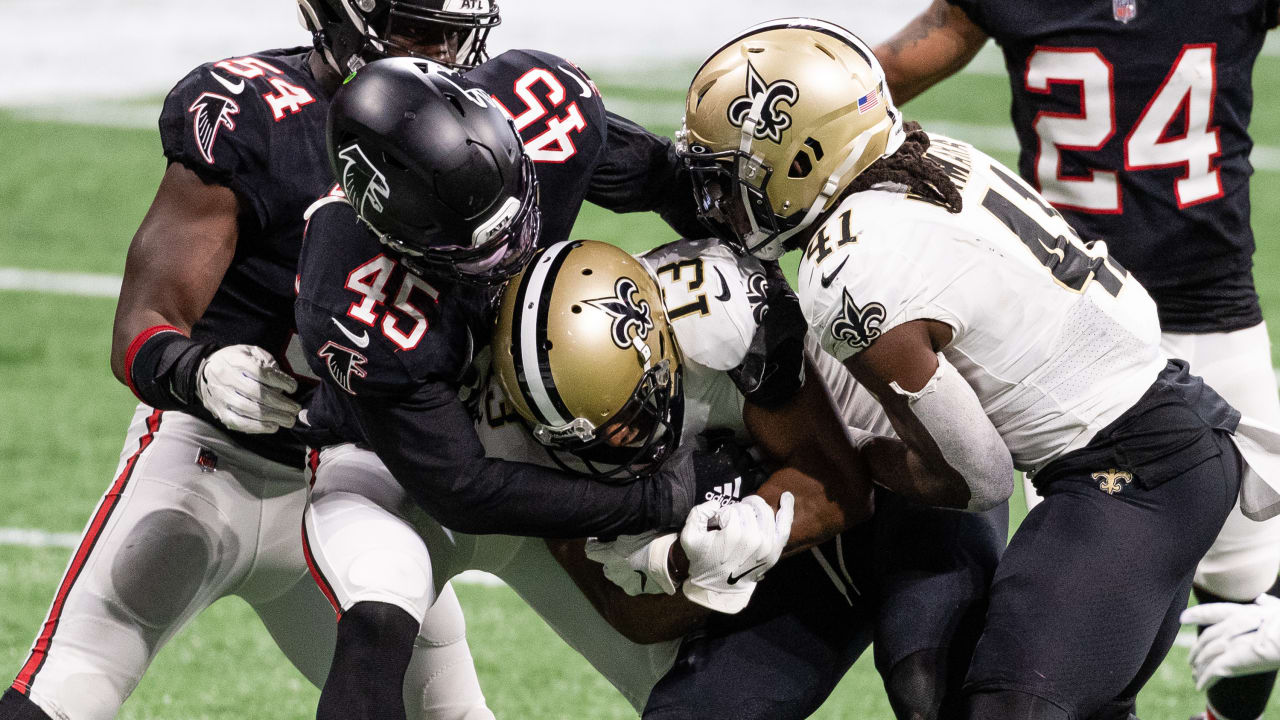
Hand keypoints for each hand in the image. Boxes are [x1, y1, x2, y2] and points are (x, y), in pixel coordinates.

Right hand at [196, 345, 300, 433]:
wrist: (204, 371)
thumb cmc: (234, 361)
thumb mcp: (250, 352)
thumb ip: (266, 362)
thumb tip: (282, 381)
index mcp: (235, 360)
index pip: (260, 372)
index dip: (280, 381)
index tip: (293, 388)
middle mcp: (225, 378)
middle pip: (256, 393)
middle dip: (280, 403)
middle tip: (295, 409)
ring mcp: (220, 396)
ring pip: (248, 410)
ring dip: (273, 417)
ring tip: (289, 420)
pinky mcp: (219, 411)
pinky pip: (238, 423)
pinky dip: (258, 427)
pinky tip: (273, 427)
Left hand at [584, 532, 679, 595]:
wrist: (675, 559)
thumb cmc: (654, 540)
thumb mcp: (634, 529)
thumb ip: (619, 529)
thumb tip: (612, 523)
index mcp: (610, 556)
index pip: (591, 551)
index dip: (593, 543)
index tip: (599, 538)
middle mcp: (614, 573)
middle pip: (606, 565)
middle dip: (610, 558)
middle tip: (623, 549)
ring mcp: (626, 584)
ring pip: (618, 576)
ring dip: (622, 569)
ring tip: (636, 560)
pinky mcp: (639, 590)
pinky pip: (631, 583)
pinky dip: (634, 577)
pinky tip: (644, 571)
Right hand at [679, 492, 793, 613]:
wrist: (717, 587)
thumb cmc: (703, 560)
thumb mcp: (689, 536)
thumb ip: (698, 513)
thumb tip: (715, 504)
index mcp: (733, 534)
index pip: (732, 510)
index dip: (722, 514)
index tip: (717, 524)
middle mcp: (754, 539)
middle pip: (749, 509)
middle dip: (738, 510)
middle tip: (731, 519)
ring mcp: (767, 546)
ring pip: (765, 512)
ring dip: (756, 508)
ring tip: (748, 510)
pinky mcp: (775, 551)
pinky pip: (785, 527)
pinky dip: (787, 510)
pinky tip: (787, 497)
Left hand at [1181, 594, 1279, 689]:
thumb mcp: (1277, 609)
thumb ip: (1267, 604)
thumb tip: (1262, 600)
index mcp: (1242, 613)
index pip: (1214, 612)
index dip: (1197, 614)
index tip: (1183, 617)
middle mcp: (1230, 627)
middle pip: (1206, 638)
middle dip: (1196, 650)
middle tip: (1191, 660)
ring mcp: (1229, 643)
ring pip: (1206, 656)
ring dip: (1199, 667)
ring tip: (1195, 674)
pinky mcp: (1231, 660)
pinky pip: (1212, 671)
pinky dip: (1204, 679)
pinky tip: (1200, 686)